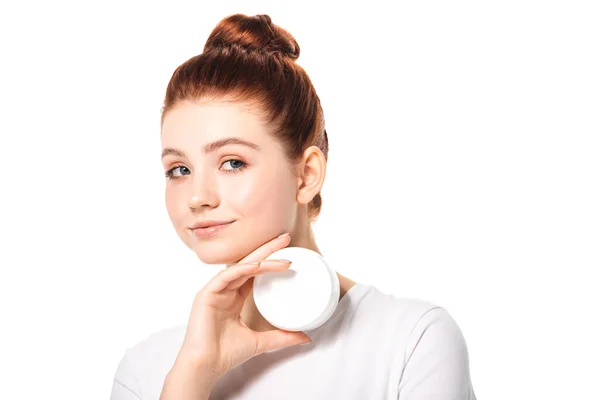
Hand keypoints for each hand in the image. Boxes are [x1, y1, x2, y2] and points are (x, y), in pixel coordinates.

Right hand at [176, 233, 310, 379]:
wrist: (205, 366)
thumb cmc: (225, 354)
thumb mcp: (260, 342)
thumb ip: (281, 337)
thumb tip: (306, 336)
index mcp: (233, 298)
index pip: (254, 273)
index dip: (270, 261)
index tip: (289, 253)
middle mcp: (224, 290)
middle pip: (249, 263)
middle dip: (267, 250)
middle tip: (286, 238)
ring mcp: (215, 290)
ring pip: (240, 266)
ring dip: (261, 258)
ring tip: (281, 251)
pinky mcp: (206, 294)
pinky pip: (226, 276)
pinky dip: (242, 269)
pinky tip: (258, 265)